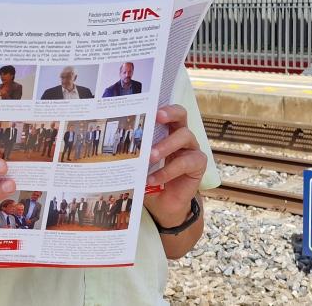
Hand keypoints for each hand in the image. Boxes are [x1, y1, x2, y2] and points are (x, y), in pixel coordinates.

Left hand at [143, 104, 205, 227]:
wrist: (164, 204)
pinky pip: (186, 162)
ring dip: (166, 145)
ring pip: (184, 136)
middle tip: (157, 118)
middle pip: (181, 114)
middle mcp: (181, 135)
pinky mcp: (198, 164)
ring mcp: (192, 148)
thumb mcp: (140, 164)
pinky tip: (154, 179)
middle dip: (169, 113)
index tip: (151, 108)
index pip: (167, 111)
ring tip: (150, 157)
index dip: (161, 106)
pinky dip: (168, 171)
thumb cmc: (150, 177)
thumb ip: (134, 153)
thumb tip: (113, 148)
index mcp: (167, 130)